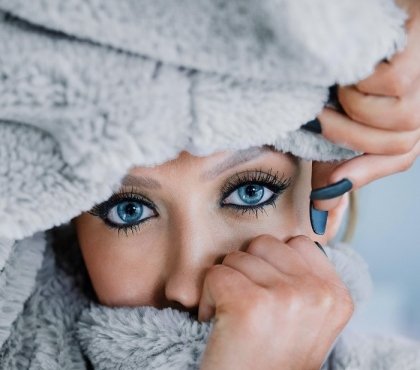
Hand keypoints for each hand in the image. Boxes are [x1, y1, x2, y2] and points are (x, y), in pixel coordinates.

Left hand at [198, 235, 353, 369]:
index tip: (269, 294)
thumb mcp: (308, 321)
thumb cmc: (272, 359)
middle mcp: (317, 293)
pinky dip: (208, 298)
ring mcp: (286, 297)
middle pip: (263, 244)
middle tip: (249, 307)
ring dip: (227, 285)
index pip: (299, 242)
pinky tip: (219, 325)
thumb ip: (305, 280)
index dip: (274, 263)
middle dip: (248, 269)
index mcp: (336, 295)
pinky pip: (215, 274)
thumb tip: (287, 242)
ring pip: (236, 257)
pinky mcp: (249, 304)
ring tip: (235, 319)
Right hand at [311, 0, 419, 211]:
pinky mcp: (419, 55)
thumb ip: (334, 162)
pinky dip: (361, 78)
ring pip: (390, 118)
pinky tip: (358, 62)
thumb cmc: (355, 65)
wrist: (367, 15)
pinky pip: (386, 86)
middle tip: (320, 117)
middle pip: (397, 142)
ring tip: (343, 82)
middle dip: (349, 135)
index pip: (400, 155)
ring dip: (353, 103)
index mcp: (409, 112)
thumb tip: (321, 210)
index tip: (326, 192)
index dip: (361, 174)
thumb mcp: (340, 116)